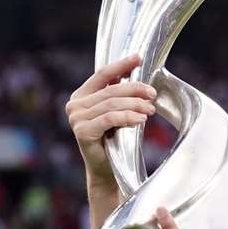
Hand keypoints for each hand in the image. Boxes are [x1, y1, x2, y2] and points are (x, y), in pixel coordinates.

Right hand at [65, 55, 156, 188]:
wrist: (107, 171)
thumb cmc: (113, 141)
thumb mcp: (116, 113)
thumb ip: (117, 94)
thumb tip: (133, 73)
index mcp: (81, 96)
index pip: (102, 74)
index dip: (121, 65)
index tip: (138, 58)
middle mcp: (75, 105)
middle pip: (111, 90)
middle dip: (135, 89)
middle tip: (152, 93)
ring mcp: (76, 118)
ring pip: (112, 104)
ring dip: (135, 105)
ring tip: (150, 109)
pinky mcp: (82, 131)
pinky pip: (110, 119)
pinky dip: (128, 117)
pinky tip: (141, 120)